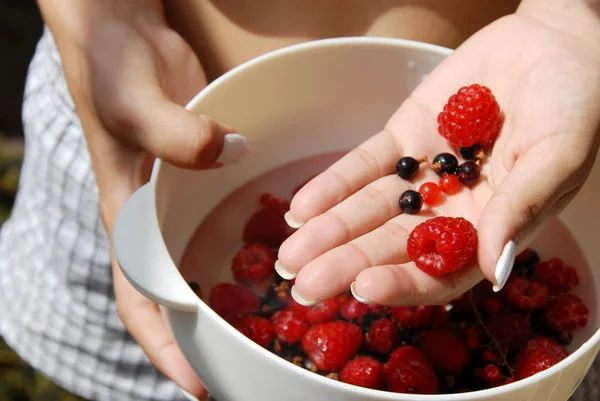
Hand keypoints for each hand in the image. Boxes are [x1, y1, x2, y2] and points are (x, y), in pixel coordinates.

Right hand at [38, 1, 247, 397]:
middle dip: (205, 338)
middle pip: (177, 296)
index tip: (197, 384)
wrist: (122, 34)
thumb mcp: (134, 105)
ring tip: (275, 331)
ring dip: (232, 298)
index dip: (164, 346)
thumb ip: (174, 133)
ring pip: (206, 263)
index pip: (140, 299)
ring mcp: (184, 201)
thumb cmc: (111, 72)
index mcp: (128, 222)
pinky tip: (284, 261)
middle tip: (249, 370)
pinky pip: (228, 222)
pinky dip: (249, 247)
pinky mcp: (207, 176)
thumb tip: (227, 153)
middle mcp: (157, 221)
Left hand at [276, 4, 599, 306]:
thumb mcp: (557, 155)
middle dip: (346, 265)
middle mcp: (450, 209)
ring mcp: (421, 175)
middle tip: (304, 286)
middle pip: (391, 245)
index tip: (364, 290)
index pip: (440, 269)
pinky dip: (333, 185)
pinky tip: (301, 207)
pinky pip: (363, 166)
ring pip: (368, 210)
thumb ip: (522, 209)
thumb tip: (496, 272)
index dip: (402, 282)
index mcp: (489, 228)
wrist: (552, 45)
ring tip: (289, 254)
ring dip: (328, 231)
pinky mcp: (402, 139)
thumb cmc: (574, 103)